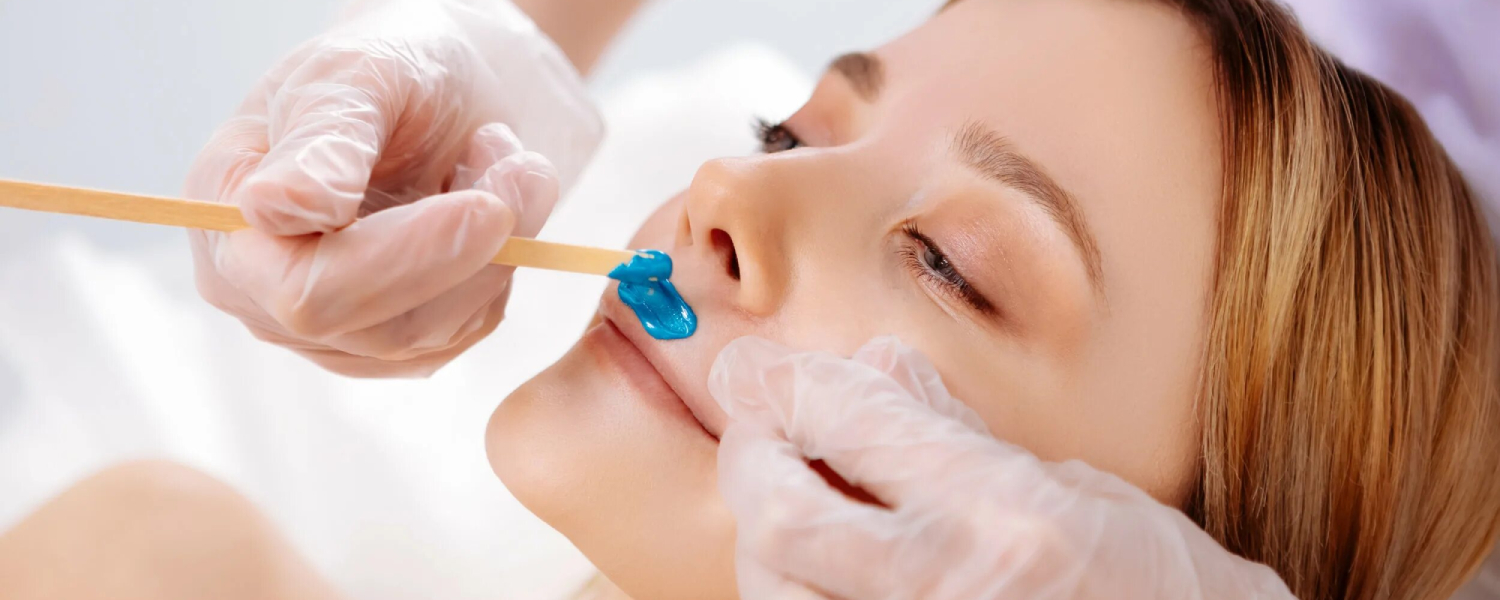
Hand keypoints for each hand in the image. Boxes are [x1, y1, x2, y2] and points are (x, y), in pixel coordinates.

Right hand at [184, 0, 600, 376]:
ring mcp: (330, 328)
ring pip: (435, 333)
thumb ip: (321, 139)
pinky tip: (492, 199)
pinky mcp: (396, 341)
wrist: (443, 86)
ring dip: (499, 247)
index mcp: (227, 221)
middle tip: (524, 166)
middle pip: (377, 328)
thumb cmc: (389, 67)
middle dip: (468, 252)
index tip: (485, 206)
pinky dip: (501, 265)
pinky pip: (468, 329)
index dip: (401, 260)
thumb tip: (277, 205)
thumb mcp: (358, 74)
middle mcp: (263, 293)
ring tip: (502, 157)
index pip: (305, 290)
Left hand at [711, 336, 1295, 599]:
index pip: (853, 423)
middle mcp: (950, 590)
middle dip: (753, 459)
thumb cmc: (1156, 587)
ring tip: (795, 496)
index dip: (790, 385)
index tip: (760, 370)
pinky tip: (820, 559)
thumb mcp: (1072, 488)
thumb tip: (870, 370)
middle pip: (782, 517)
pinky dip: (794, 586)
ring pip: (774, 588)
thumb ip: (954, 435)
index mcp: (1004, 517)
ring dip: (766, 532)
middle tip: (760, 431)